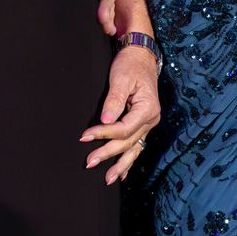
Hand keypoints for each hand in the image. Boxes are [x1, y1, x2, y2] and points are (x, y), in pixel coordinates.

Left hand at [81, 46, 159, 183]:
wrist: (140, 56)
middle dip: (108, 153)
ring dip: (121, 164)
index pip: (123, 128)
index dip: (104, 134)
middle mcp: (151, 120)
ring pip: (135, 149)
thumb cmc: (130, 65)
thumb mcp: (122, 79)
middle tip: (89, 162)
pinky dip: (129, 159)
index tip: (85, 135)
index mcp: (148, 109)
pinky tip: (122, 173)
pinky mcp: (142, 124)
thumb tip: (106, 120)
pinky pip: (136, 145)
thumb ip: (114, 100)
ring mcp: (148, 124)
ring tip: (108, 179)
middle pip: (128, 142)